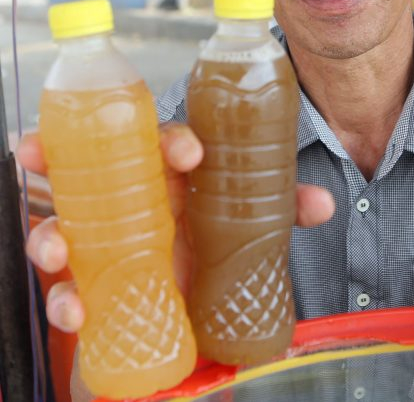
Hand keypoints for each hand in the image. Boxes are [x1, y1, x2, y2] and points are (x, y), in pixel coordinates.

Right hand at [21, 125, 334, 333]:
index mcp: (175, 171)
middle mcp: (137, 196)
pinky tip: (75, 310)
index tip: (191, 154)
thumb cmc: (222, 224)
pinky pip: (71, 283)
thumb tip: (324, 204)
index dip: (175, 143)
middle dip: (67, 161)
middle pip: (95, 170)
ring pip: (66, 225)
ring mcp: (111, 235)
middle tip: (49, 159)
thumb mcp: (256, 215)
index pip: (168, 143)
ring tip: (56, 253)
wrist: (208, 275)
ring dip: (51, 236)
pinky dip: (65, 297)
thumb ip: (285, 206)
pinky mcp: (100, 279)